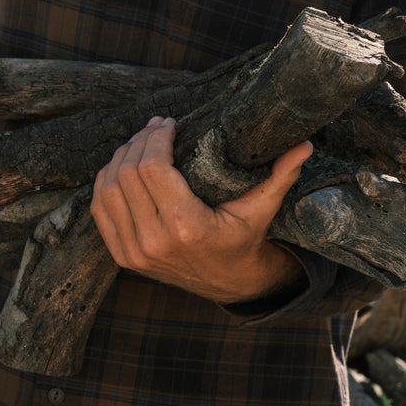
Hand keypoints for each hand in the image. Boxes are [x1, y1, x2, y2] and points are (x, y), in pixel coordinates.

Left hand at [90, 116, 311, 302]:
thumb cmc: (244, 237)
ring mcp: (134, 252)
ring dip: (121, 157)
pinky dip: (106, 182)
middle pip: (127, 173)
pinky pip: (101, 208)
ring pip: (108, 188)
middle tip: (156, 126)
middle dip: (139, 141)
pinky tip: (123, 165)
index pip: (152, 168)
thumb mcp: (262, 208)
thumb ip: (281, 175)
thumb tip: (305, 143)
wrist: (225, 282)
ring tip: (141, 141)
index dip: (155, 138)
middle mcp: (154, 241)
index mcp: (186, 227)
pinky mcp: (122, 255)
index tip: (169, 123)